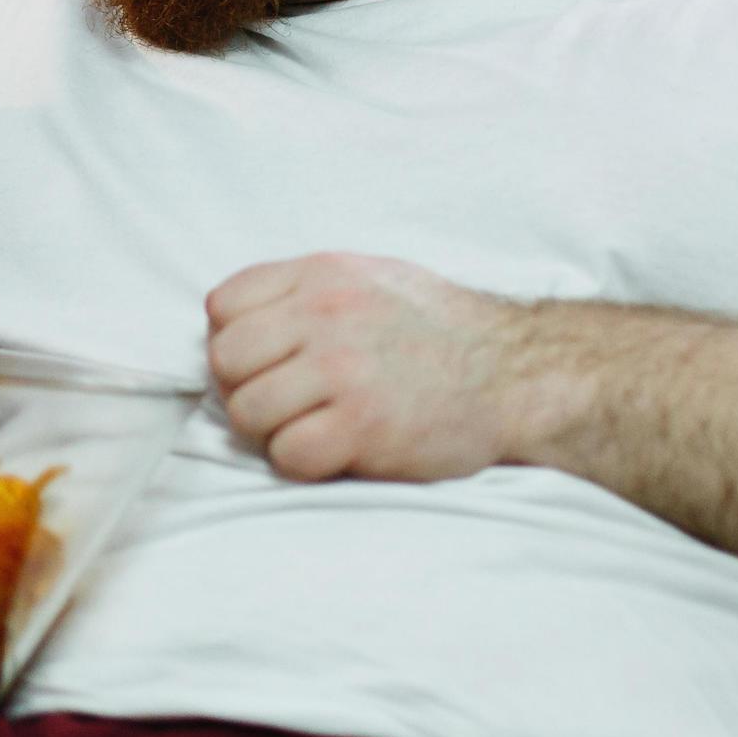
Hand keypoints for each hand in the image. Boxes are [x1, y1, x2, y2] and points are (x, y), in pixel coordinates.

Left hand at [205, 253, 551, 482]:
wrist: (514, 372)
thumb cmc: (437, 330)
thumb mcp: (368, 278)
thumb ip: (303, 291)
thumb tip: (232, 322)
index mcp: (322, 274)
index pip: (222, 306)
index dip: (236, 341)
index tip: (267, 362)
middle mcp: (326, 315)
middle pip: (225, 361)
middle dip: (245, 389)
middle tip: (285, 404)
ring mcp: (343, 370)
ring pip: (247, 412)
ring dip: (273, 431)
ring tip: (313, 427)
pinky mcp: (363, 426)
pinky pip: (287, 454)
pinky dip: (303, 462)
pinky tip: (336, 450)